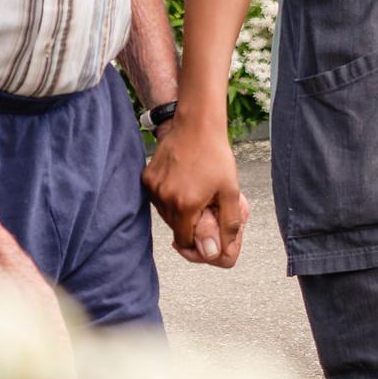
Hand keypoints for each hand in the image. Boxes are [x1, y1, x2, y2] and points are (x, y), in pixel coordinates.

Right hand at [143, 113, 249, 269]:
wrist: (197, 125)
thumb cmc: (216, 156)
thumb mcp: (231, 192)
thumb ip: (226, 226)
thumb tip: (218, 253)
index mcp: (185, 205)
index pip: (184, 240)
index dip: (196, 240)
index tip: (205, 230)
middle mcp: (164, 198)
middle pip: (175, 228)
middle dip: (190, 224)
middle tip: (204, 206)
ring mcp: (153, 187)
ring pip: (165, 214)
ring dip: (179, 211)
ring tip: (194, 192)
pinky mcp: (146, 178)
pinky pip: (157, 198)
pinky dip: (169, 197)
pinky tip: (182, 182)